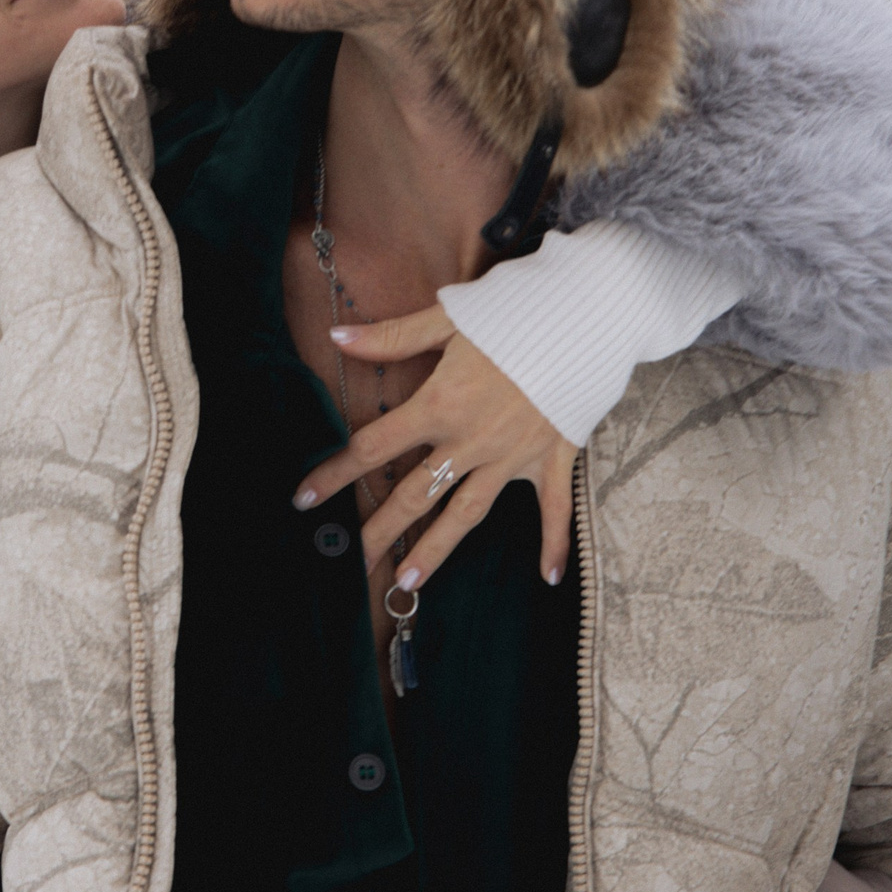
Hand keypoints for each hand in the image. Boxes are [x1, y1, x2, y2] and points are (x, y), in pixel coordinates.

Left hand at [292, 308, 575, 587]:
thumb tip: (336, 336)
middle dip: (377, 531)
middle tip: (349, 563)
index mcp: (440, 405)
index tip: (303, 500)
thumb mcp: (448, 318)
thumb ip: (392, 336)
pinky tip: (548, 576)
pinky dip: (553, 542)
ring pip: (466, 513)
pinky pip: (552, 508)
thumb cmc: (516, 311)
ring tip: (407, 580)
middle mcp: (471, 440)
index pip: (374, 446)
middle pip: (413, 494)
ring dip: (435, 549)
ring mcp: (512, 455)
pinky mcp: (552, 457)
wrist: (588, 314)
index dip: (334, 474)